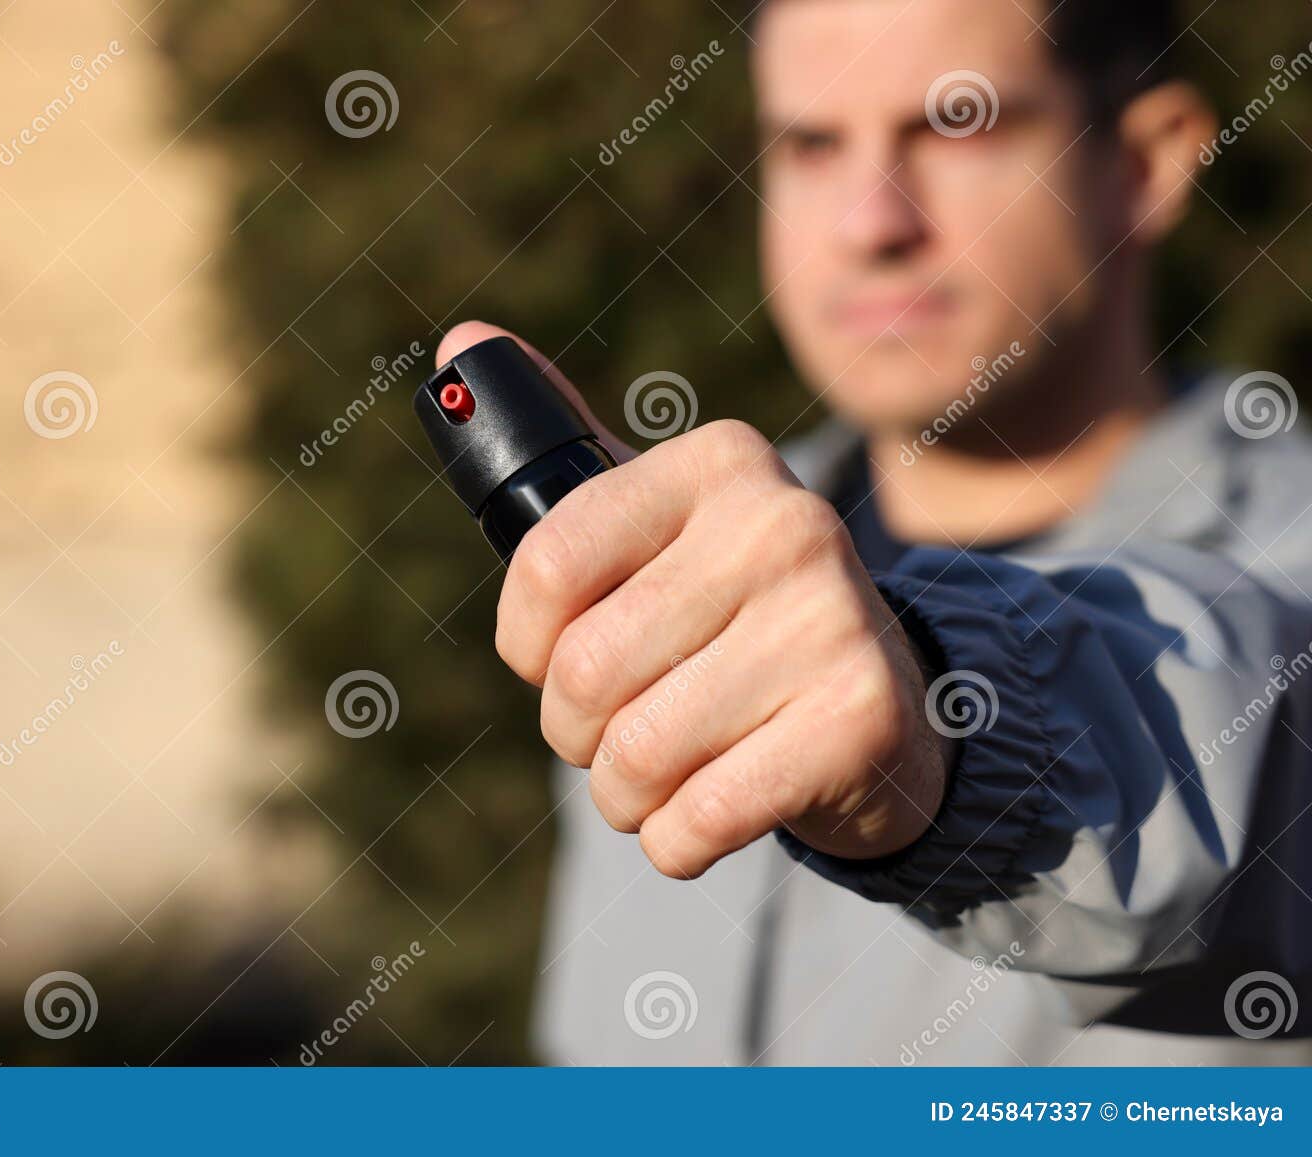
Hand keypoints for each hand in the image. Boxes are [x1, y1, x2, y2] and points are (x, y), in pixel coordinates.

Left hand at [435, 322, 950, 878]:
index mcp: (717, 462)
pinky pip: (699, 819)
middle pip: (584, 672)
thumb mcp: (652, 533)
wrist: (880, 712)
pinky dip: (676, 841)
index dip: (526, 643)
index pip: (546, 565)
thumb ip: (561, 458)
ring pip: (636, 756)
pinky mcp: (861, 719)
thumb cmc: (727, 621)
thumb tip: (458, 343)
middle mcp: (782, 523)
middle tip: (617, 730)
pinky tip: (709, 811)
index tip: (551, 657)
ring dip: (624, 795)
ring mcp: (833, 619)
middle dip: (575, 733)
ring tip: (662, 774)